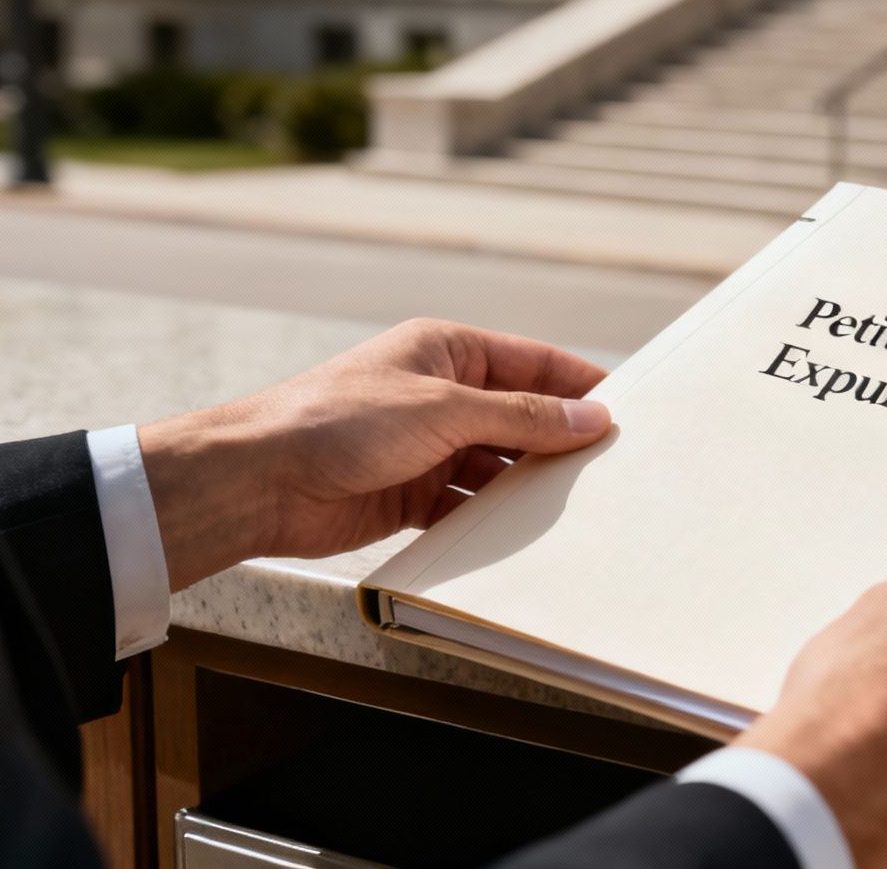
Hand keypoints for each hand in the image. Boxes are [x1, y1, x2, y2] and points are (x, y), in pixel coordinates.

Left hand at [138, 318, 610, 589]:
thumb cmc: (337, 421)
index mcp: (448, 351)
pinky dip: (493, 519)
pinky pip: (469, 505)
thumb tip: (590, 417)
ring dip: (528, 485)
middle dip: (560, 442)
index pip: (535, 363)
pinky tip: (523, 535)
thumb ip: (520, 416)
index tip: (628, 413)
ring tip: (577, 508)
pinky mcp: (412, 494)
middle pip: (521, 417)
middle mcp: (441, 395)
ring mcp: (427, 446)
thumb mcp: (442, 409)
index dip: (581, 386)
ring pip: (499, 465)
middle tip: (613, 469)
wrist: (257, 481)